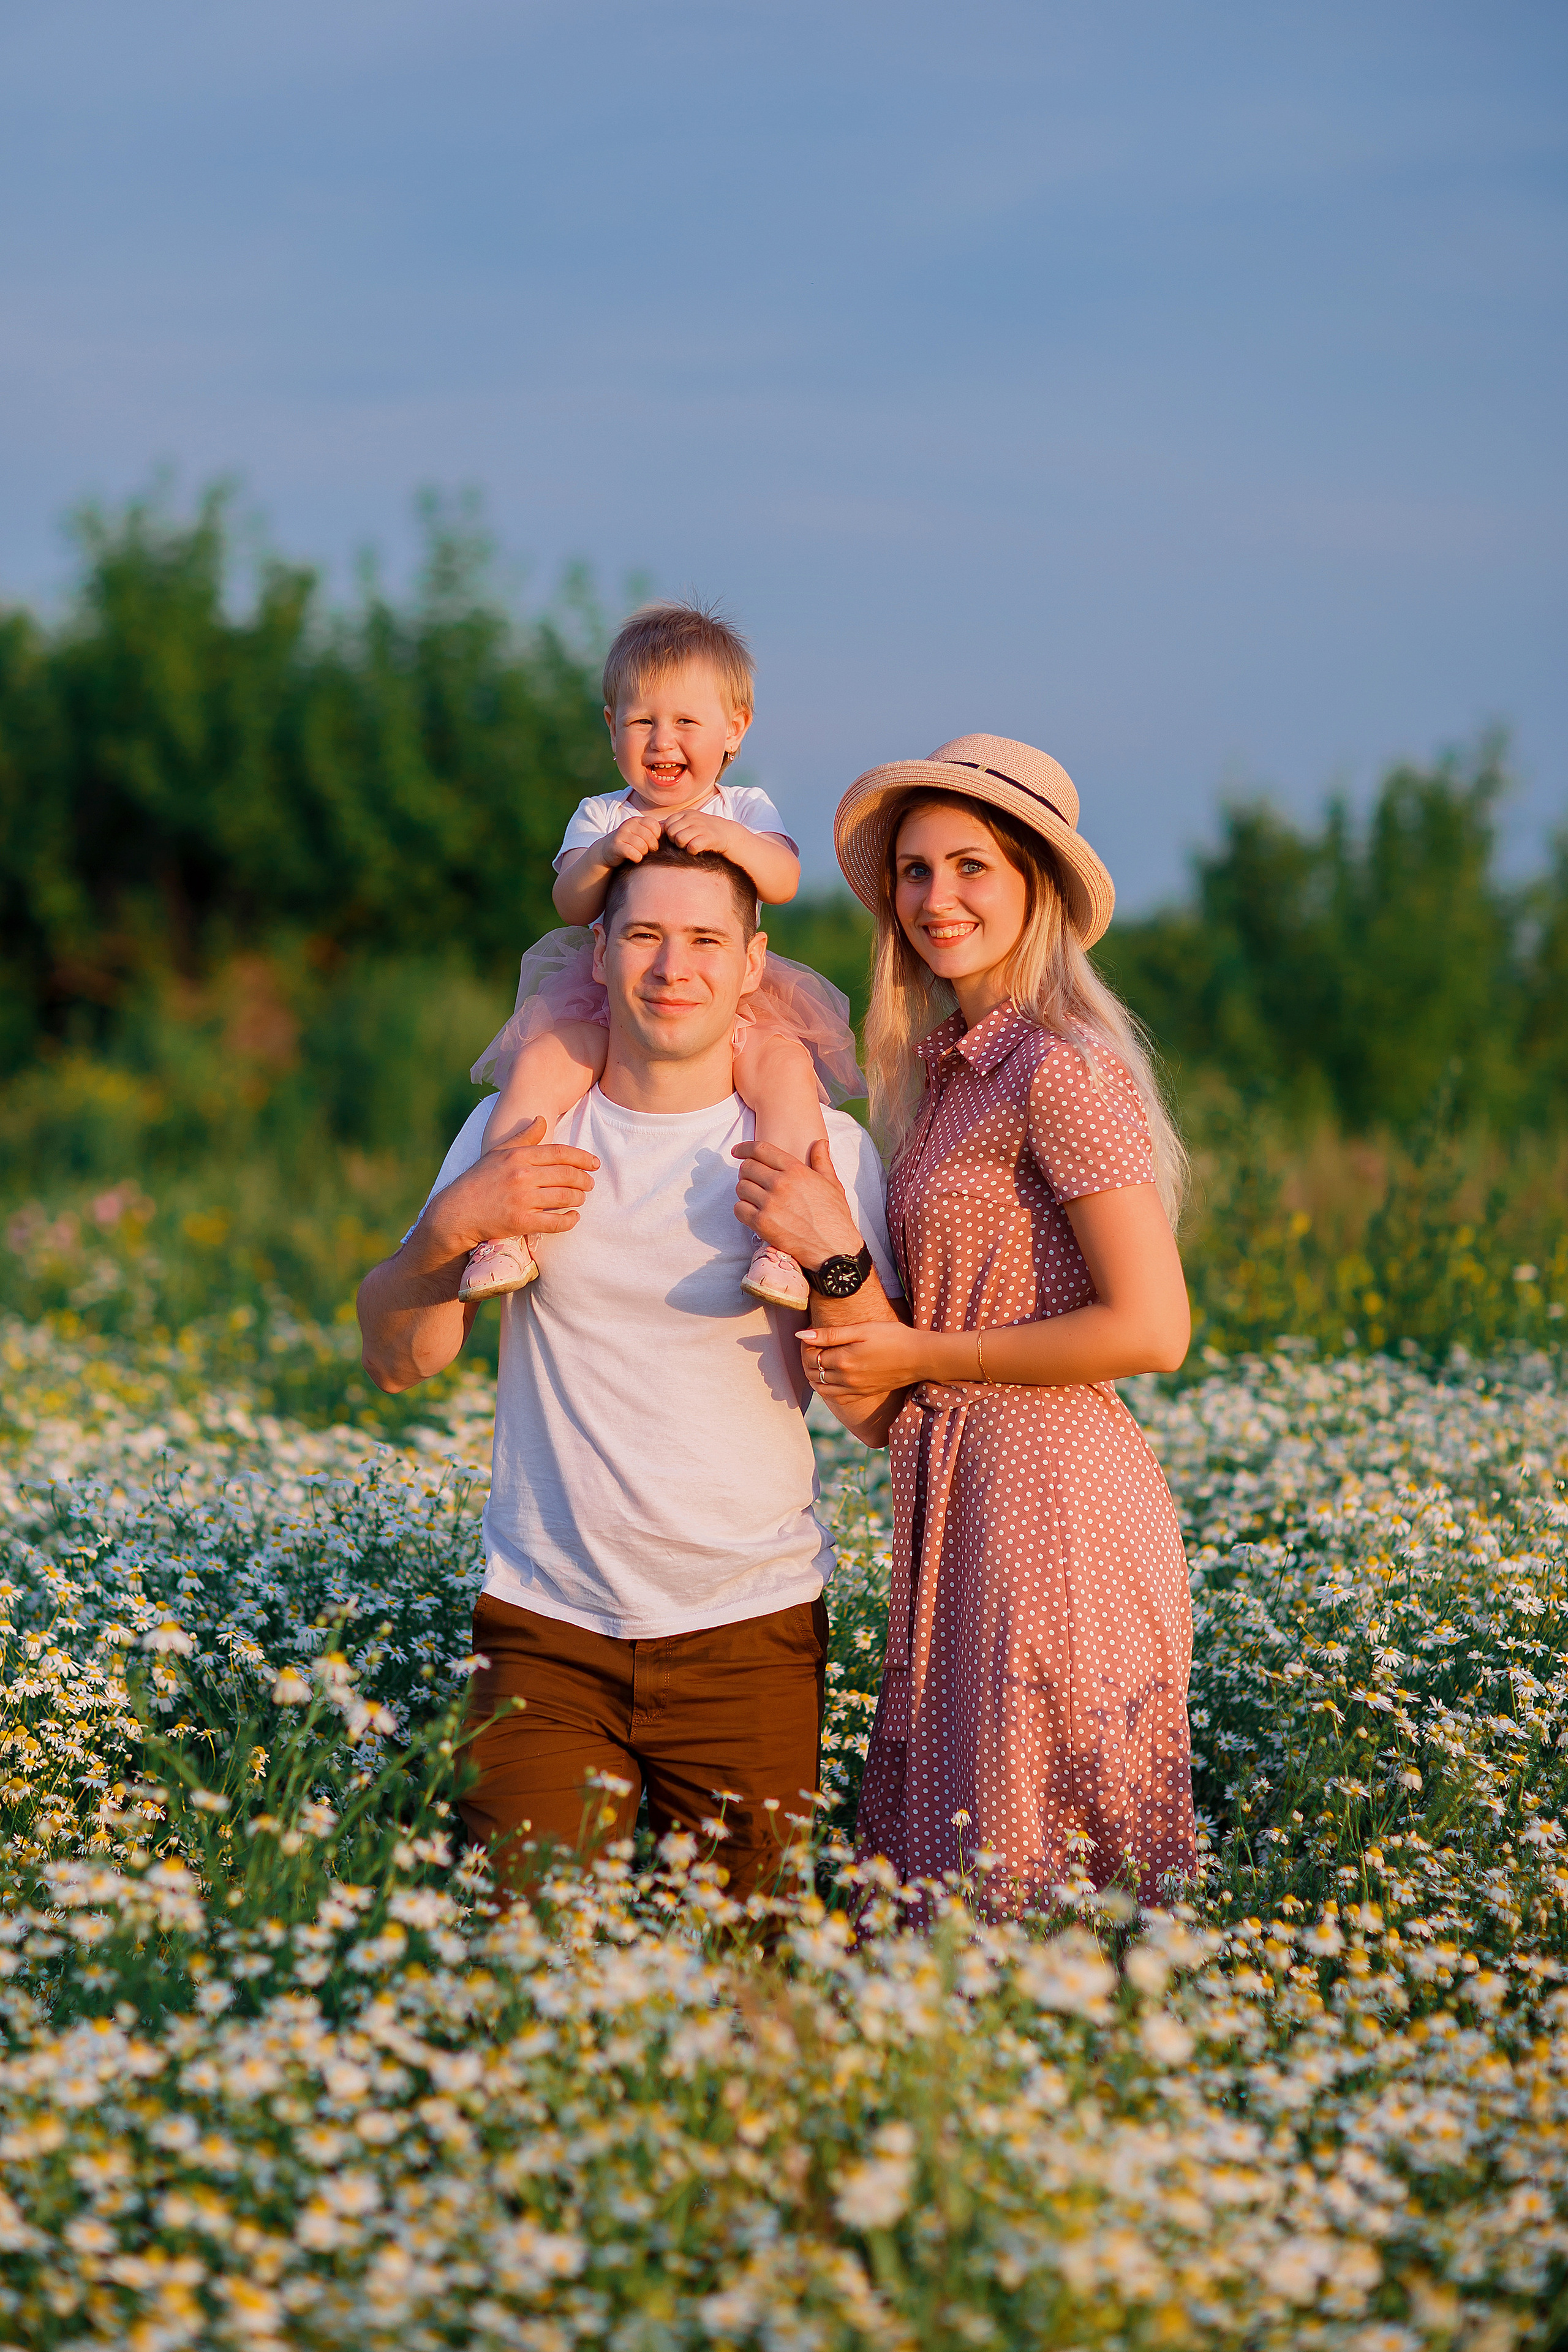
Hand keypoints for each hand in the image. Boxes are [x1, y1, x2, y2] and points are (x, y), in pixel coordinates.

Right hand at [426, 1118, 598, 1252]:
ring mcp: (522, 1199)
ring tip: (580, 1198)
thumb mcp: (497, 1153)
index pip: (560, 1153)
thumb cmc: (478, 1181)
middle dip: (584, 1180)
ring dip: (578, 1198)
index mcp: (518, 1156)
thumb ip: (522, 1137)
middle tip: (590, 1184)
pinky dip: (569, 1220)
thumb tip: (541, 1118)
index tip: (594, 1163)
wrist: (456, 1212)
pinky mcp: (521, 1222)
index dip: (582, 1158)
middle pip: (567, 1175)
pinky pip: (555, 1222)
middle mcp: (522, 1175)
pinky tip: (573, 1217)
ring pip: (565, 1197)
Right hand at [603, 813, 664, 867]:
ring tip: (640, 854)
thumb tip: (675, 828)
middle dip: (651, 847)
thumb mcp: (643, 834)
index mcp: (638, 820)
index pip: (655, 826)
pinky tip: (634, 858)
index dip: (657, 837)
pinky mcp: (615, 845)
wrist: (608, 850)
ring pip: (642, 846)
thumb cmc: (631, 843)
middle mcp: (629, 824)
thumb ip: (656, 831)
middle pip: (649, 837)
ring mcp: (621, 834)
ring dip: (643, 853)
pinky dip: (636, 858)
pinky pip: (633, 853)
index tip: (654, 843)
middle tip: (648, 851)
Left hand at [659, 807, 737, 857]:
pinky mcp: (709, 837)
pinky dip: (693, 851)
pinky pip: (692, 846)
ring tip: (691, 846)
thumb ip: (671, 825)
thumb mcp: (687, 823)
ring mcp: (701, 827)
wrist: (727, 834)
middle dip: (675, 841)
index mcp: (685, 814)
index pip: (667, 825)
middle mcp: (692, 817)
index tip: (677, 839)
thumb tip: (652, 829)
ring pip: (680, 839)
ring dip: (684, 846)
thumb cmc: (702, 831)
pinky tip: (697, 850)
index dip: (669, 835)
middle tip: (685, 844)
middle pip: (672, 833)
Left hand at [731, 1138, 863, 1267]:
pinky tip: (753, 1212)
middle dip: (746, 1172)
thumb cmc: (834, 1216)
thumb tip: (820, 1142)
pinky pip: (739, 1209)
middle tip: (752, 1179)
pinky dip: (743, 1209)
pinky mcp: (762, 1224)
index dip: (745, 1148)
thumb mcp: (832, 1183)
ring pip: (741, 1187)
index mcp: (796, 1170)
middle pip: (747, 1168)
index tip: (737, 1151)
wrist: (833, 1247)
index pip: (761, 1150)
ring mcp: (770, 1204)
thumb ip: (822, 1160)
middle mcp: (781, 1184)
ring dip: (745, 1191)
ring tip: (755, 1197)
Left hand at [798, 1321, 927, 1401]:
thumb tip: (800, 1335)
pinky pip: (836, 1398)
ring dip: (814, 1376)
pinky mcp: (863, 1394)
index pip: (811, 1356)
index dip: (806, 1345)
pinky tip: (831, 1378)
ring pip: (821, 1389)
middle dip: (807, 1360)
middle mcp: (846, 1379)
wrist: (920, 1357)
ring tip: (818, 1361)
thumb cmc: (893, 1337)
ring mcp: (855, 1389)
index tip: (811, 1336)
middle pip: (813, 1373)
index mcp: (843, 1360)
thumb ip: (830, 1334)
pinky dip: (827, 1390)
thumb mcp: (862, 1329)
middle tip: (812, 1347)